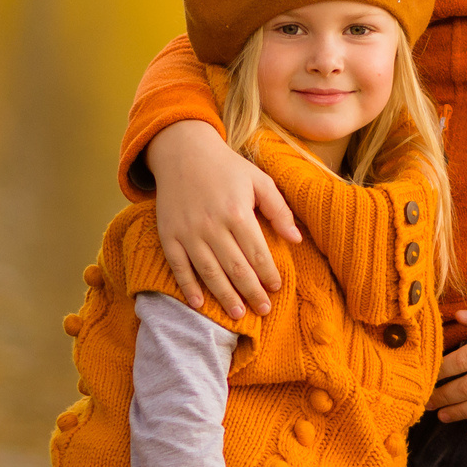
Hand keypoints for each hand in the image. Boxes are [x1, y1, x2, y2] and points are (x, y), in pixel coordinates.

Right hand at [146, 120, 299, 316]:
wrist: (182, 152)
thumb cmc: (226, 167)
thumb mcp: (258, 179)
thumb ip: (279, 209)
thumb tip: (297, 239)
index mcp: (237, 212)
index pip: (257, 253)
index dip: (268, 273)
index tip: (277, 287)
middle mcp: (212, 226)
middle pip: (236, 268)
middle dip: (252, 292)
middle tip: (264, 309)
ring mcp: (188, 233)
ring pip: (209, 272)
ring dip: (224, 296)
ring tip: (239, 314)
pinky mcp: (169, 236)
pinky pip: (179, 267)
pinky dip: (188, 287)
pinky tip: (199, 303)